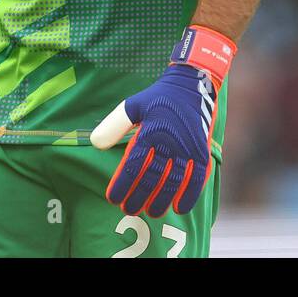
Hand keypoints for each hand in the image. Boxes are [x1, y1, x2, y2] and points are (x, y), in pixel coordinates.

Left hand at [92, 64, 217, 216]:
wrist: (192, 83)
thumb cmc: (158, 98)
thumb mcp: (132, 105)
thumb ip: (114, 125)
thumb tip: (96, 144)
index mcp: (150, 131)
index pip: (133, 165)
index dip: (123, 184)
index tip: (113, 199)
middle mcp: (169, 141)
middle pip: (152, 177)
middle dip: (139, 197)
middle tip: (129, 211)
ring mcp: (187, 147)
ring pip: (173, 180)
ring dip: (162, 199)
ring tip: (151, 213)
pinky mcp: (201, 149)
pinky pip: (197, 177)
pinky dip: (189, 194)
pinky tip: (180, 208)